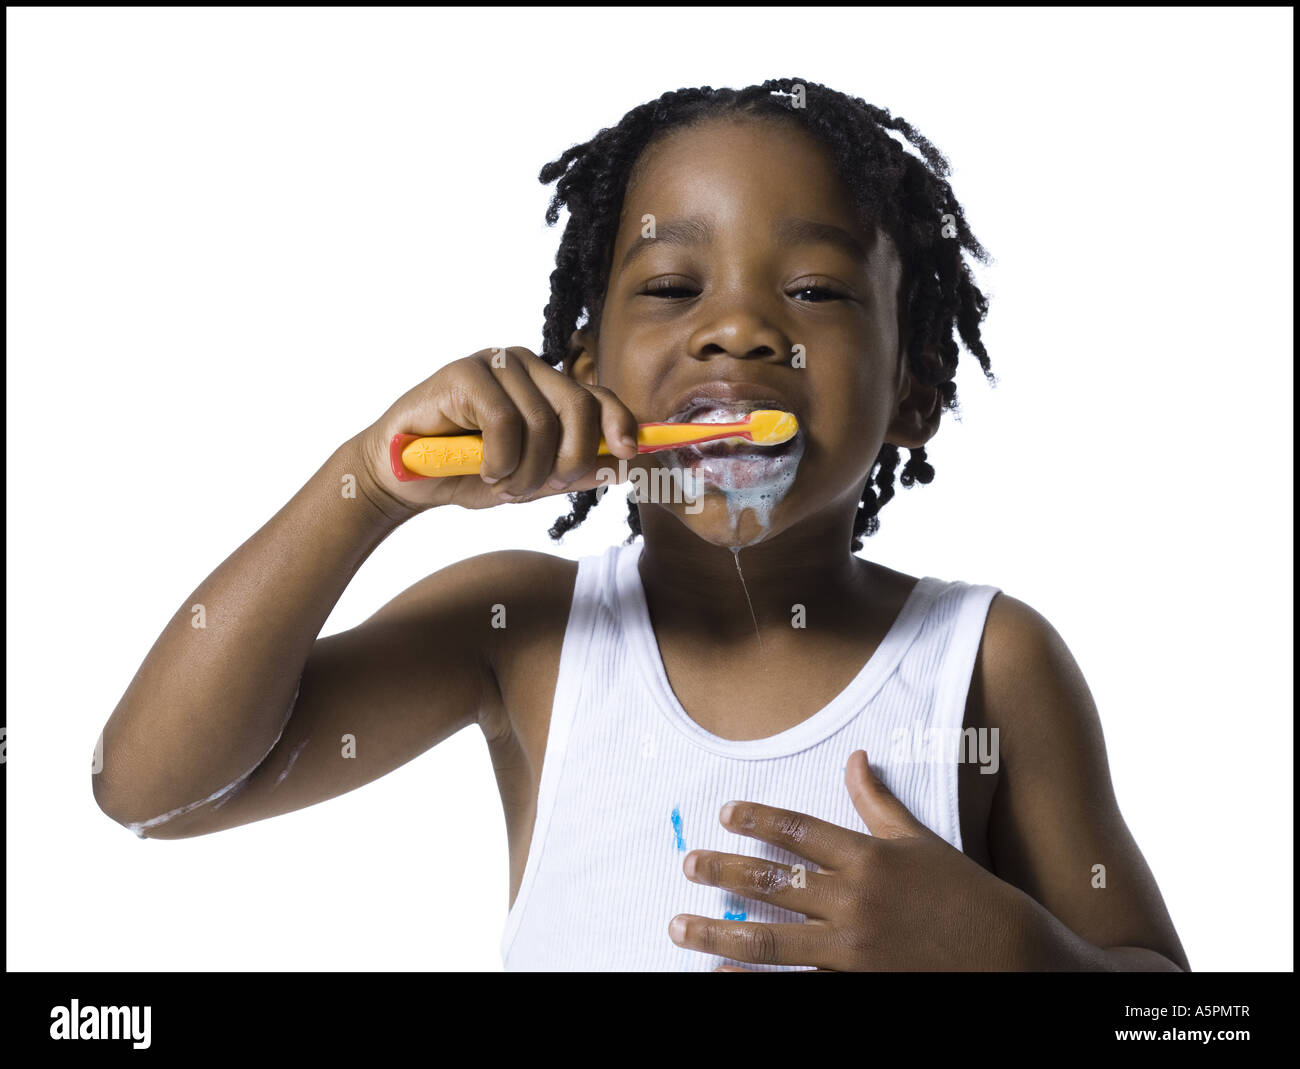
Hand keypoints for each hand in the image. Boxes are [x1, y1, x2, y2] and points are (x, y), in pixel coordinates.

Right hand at [352, 346, 639, 521]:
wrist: (403, 477)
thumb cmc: (467, 473)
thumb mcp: (530, 479)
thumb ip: (573, 470)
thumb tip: (623, 466)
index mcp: (549, 388)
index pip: (599, 398)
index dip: (620, 424)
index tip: (629, 455)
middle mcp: (529, 367)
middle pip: (578, 408)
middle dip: (568, 462)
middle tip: (542, 489)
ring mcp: (497, 364)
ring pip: (541, 422)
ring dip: (525, 471)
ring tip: (501, 484)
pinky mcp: (465, 371)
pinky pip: (504, 421)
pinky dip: (499, 459)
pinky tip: (482, 469)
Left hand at [669, 749, 1031, 970]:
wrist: (1010, 958)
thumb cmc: (965, 895)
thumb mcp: (921, 843)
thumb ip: (879, 805)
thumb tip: (855, 760)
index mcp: (868, 859)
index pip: (798, 831)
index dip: (757, 820)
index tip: (724, 814)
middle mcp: (854, 902)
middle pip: (772, 883)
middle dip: (722, 872)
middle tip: (687, 865)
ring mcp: (852, 951)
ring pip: (770, 940)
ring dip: (718, 934)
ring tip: (679, 926)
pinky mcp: (856, 987)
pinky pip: (794, 987)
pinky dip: (754, 986)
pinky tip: (719, 979)